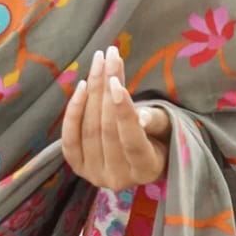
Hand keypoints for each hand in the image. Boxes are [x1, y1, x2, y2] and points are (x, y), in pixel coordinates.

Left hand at [61, 44, 170, 189]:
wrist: (140, 156)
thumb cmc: (159, 138)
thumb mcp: (167, 128)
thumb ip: (155, 122)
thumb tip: (140, 117)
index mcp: (147, 171)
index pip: (132, 141)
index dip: (123, 111)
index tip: (116, 81)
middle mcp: (119, 179)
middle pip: (107, 130)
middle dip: (106, 90)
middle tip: (110, 56)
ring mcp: (95, 175)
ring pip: (89, 129)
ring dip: (92, 91)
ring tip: (99, 61)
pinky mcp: (78, 167)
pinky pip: (69, 138)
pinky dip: (74, 111)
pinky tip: (82, 86)